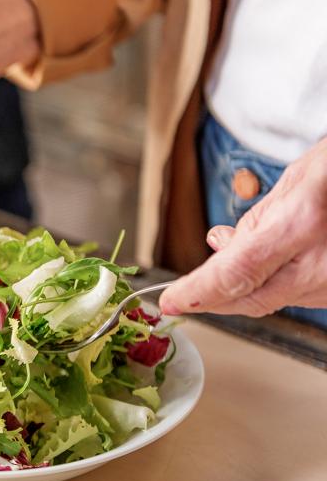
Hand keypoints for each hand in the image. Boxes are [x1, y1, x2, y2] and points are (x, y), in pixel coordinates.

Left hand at [160, 139, 326, 316]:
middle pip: (248, 298)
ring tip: (222, 266)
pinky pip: (299, 296)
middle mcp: (322, 263)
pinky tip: (262, 268)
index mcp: (302, 226)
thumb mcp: (298, 179)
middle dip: (210, 300)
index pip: (234, 274)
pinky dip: (272, 286)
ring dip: (240, 292)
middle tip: (181, 296)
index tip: (169, 301)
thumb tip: (220, 245)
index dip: (196, 292)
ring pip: (273, 300)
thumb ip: (257, 220)